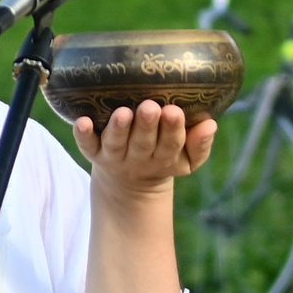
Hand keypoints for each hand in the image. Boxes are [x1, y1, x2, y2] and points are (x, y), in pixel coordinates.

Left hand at [74, 100, 215, 205]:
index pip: (171, 145)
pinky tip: (82, 121)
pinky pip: (86, 145)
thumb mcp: (186, 159)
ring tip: (123, 113)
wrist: (129, 185)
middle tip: (150, 107)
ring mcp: (114, 155)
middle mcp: (138, 157)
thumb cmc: (162, 157)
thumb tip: (211, 124)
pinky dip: (82, 135)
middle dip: (147, 125)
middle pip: (143, 143)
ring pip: (116, 143)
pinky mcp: (93, 152)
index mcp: (164, 157)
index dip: (172, 130)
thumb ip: (200, 144)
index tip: (174, 111)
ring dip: (119, 128)